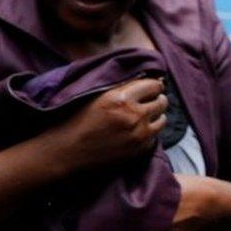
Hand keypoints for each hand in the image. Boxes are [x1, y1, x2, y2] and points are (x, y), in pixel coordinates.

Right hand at [46, 78, 167, 173]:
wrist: (67, 150)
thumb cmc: (75, 120)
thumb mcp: (95, 95)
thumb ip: (120, 87)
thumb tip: (145, 79)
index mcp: (121, 98)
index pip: (154, 85)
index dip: (152, 85)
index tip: (148, 87)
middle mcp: (134, 116)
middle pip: (162, 101)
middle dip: (155, 99)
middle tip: (145, 101)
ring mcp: (139, 134)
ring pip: (162, 119)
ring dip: (154, 116)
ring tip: (140, 117)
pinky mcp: (140, 149)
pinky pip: (154, 136)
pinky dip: (148, 132)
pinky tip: (133, 131)